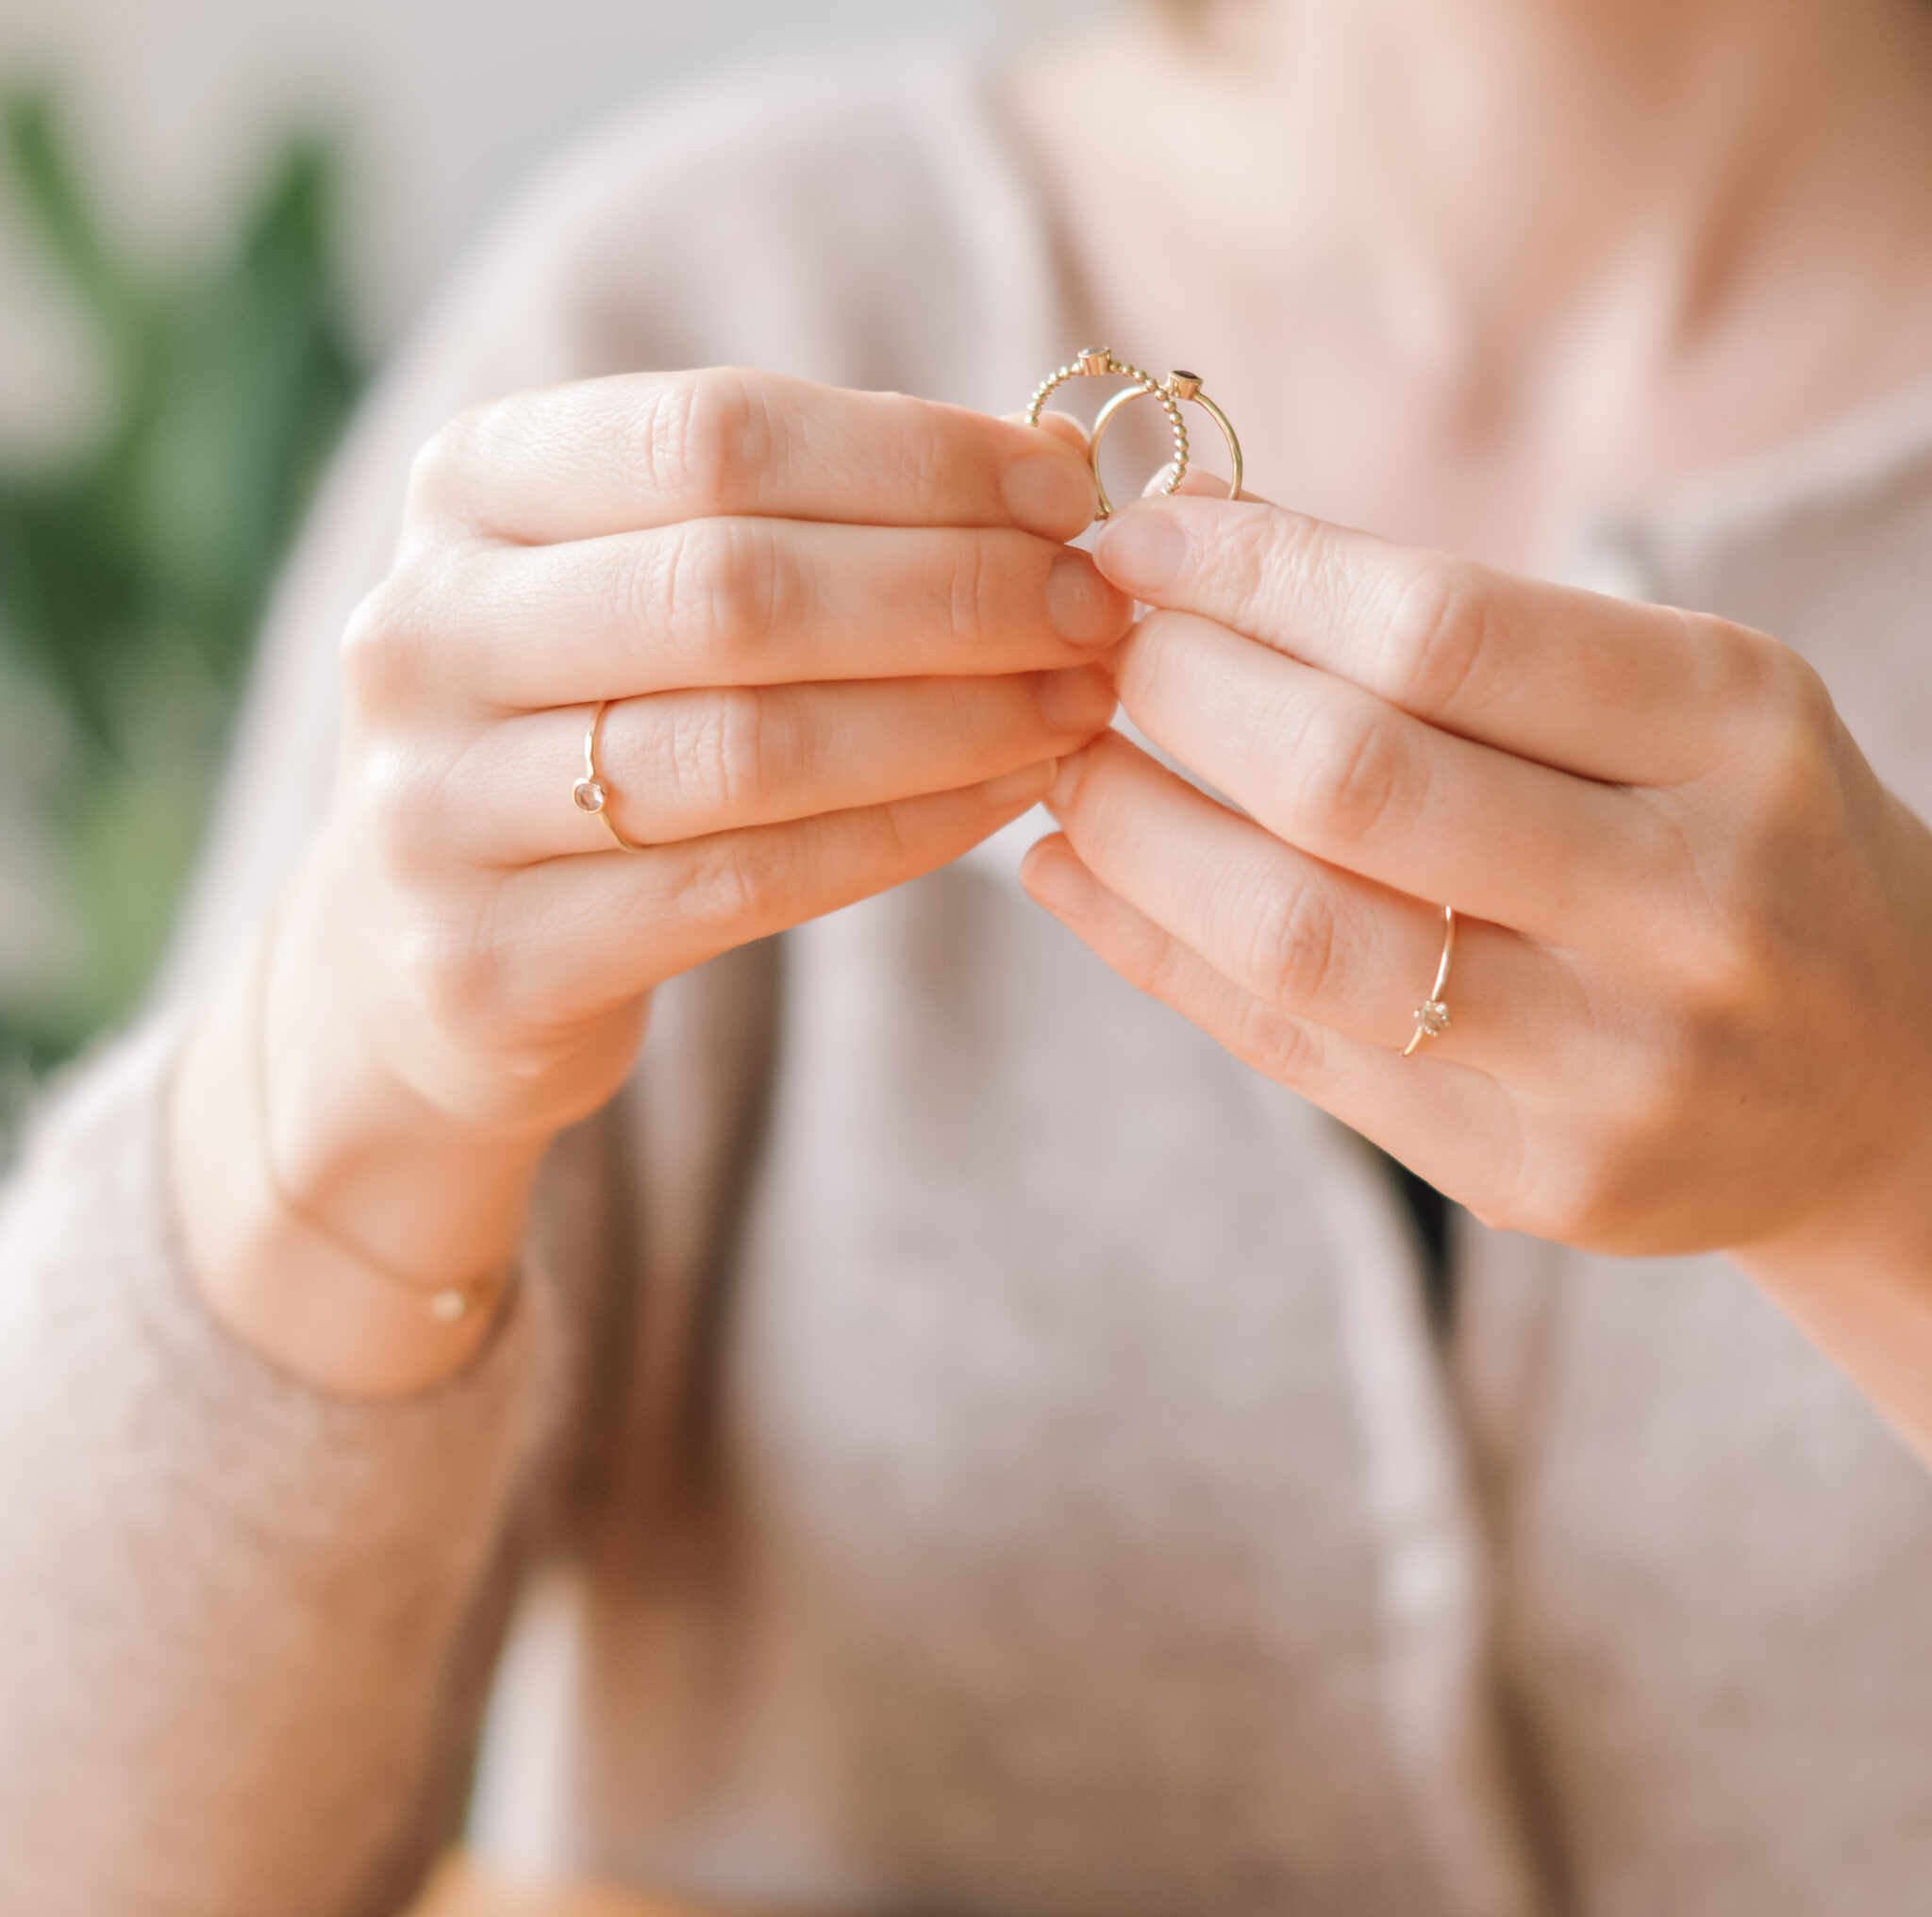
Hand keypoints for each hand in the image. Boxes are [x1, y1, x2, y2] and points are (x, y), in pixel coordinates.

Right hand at [173, 370, 1127, 1390]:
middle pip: (737, 588)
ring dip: (951, 720)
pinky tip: (1003, 800)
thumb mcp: (634, 581)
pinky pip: (746, 885)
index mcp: (466, 488)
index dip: (917, 458)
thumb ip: (797, 516)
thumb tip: (1040, 462)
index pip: (716, 434)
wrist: (416, 951)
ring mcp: (435, 805)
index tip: (1066, 488)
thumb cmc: (579, 726)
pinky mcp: (489, 958)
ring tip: (1077, 704)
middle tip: (1095, 610)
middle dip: (955, 593)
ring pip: (751, 747)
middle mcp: (421, 632)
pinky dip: (901, 836)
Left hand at [1022, 489, 1931, 1278]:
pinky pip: (1294, 1054)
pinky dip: (1155, 953)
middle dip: (1181, 693)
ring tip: (1065, 765)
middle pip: (1355, 781)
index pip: (1442, 630)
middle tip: (1089, 647)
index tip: (1139, 536)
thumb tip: (1197, 544)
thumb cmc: (1730, 837)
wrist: (1880, 1072)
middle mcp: (1693, 905)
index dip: (1256, 574)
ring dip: (1137, 833)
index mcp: (1735, 731)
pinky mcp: (1537, 1180)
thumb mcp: (1669, 701)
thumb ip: (1461, 640)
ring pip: (1302, 937)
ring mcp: (1618, 1066)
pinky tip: (1076, 878)